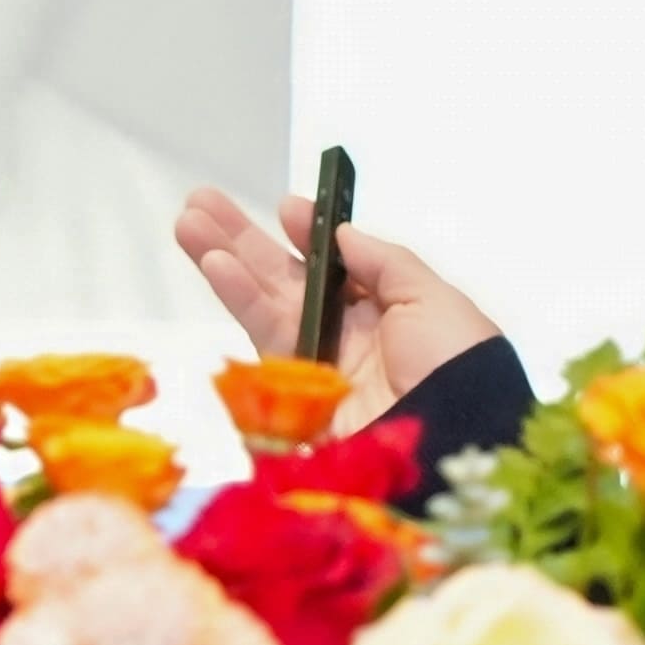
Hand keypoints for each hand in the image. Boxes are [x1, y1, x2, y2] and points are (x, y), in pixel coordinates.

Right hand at [172, 188, 503, 432]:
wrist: (449, 442)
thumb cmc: (455, 367)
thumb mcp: (434, 300)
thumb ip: (387, 262)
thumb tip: (343, 232)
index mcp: (389, 313)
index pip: (335, 269)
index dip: (308, 236)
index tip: (285, 207)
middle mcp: (348, 338)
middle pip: (287, 282)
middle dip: (245, 242)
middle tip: (201, 202)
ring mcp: (317, 367)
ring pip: (263, 305)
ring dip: (226, 262)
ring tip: (189, 225)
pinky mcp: (292, 395)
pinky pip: (262, 339)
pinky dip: (237, 298)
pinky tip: (216, 265)